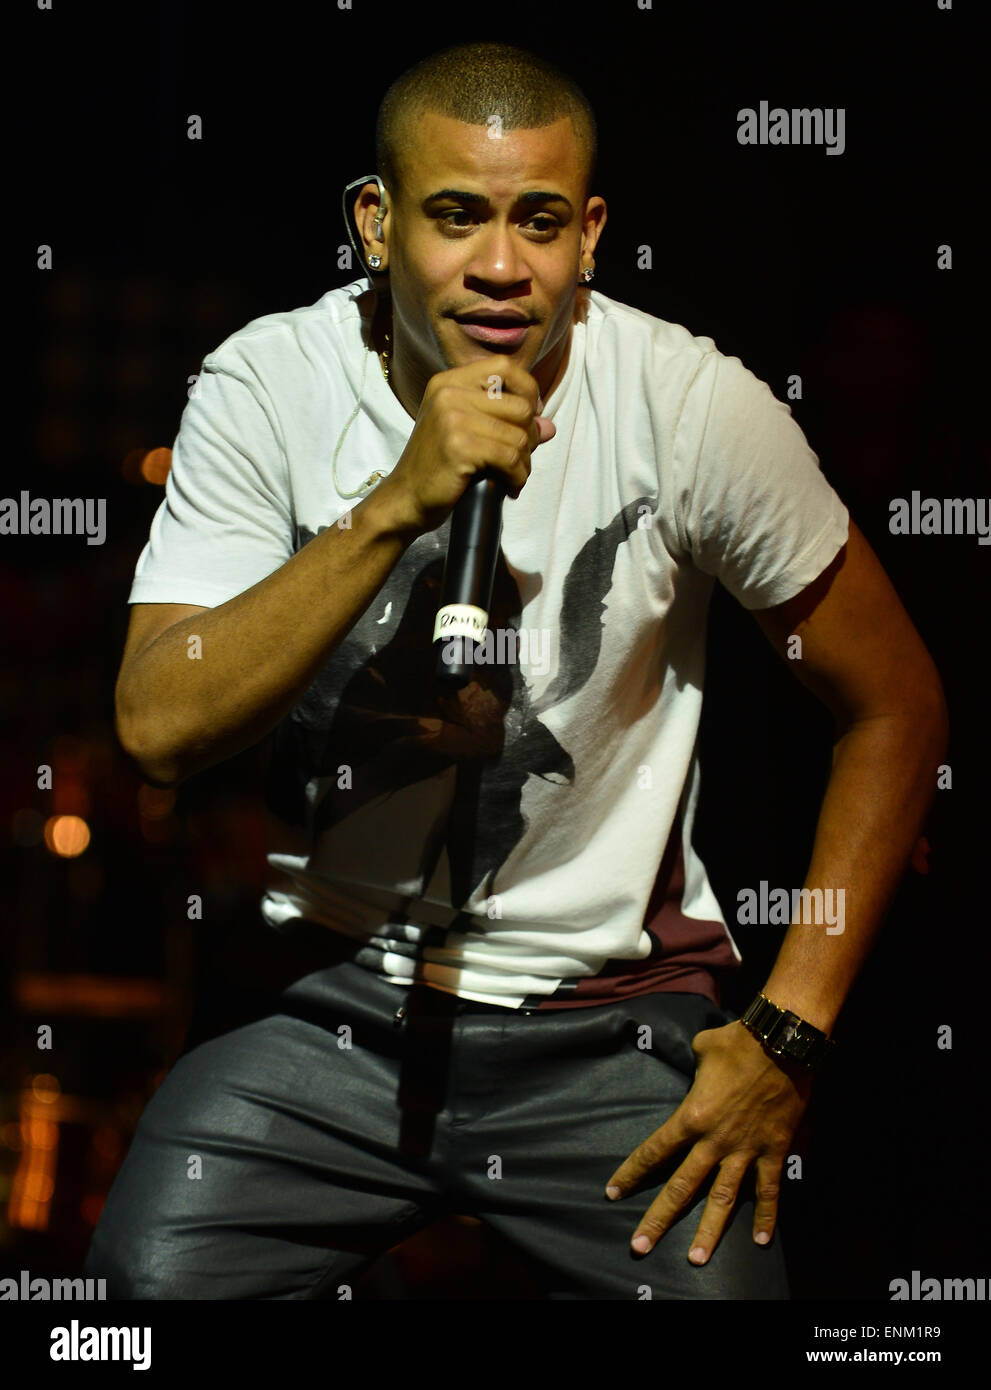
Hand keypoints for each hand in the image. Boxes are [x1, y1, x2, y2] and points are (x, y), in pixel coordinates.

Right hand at [374, 355, 554, 537]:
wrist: (405, 498)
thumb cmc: (437, 466)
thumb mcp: (466, 432)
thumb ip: (506, 422)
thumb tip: (549, 426)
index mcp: (449, 381)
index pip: (506, 366)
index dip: (528, 390)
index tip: (529, 418)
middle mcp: (449, 392)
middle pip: (520, 406)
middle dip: (529, 438)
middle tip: (518, 459)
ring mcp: (453, 417)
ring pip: (519, 436)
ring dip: (524, 463)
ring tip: (513, 476)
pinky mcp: (459, 445)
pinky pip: (510, 458)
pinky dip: (518, 477)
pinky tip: (509, 487)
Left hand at [604, 1020, 812, 1263]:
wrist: (781, 1043)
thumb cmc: (736, 1042)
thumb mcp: (702, 1049)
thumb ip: (693, 1067)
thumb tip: (696, 1068)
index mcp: (691, 1117)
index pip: (653, 1151)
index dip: (631, 1173)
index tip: (613, 1193)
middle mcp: (714, 1141)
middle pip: (681, 1187)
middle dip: (659, 1218)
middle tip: (640, 1245)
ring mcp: (745, 1150)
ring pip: (722, 1199)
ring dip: (709, 1231)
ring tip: (697, 1259)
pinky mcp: (774, 1151)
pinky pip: (769, 1190)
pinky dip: (766, 1217)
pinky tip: (760, 1241)